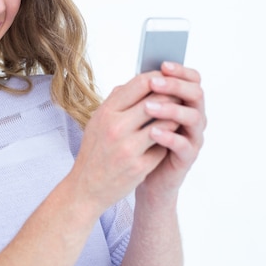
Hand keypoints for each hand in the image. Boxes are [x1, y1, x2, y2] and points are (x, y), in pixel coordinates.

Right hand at [69, 71, 181, 214]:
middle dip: (172, 96)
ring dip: (173, 119)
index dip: (158, 78)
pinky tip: (165, 142)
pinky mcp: (139, 167)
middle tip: (179, 97)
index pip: (140, 84)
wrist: (86, 187)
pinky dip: (167, 142)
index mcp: (106, 112)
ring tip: (175, 118)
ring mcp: (128, 148)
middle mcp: (116, 128)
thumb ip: (118, 101)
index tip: (166, 79)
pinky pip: (163, 147)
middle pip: (157, 101)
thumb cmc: (94, 151)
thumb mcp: (98, 121)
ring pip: (165, 123)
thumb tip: (141, 81)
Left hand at [137, 62, 205, 203]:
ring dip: (171, 109)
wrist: (141, 174)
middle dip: (175, 85)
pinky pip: (184, 145)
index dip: (180, 70)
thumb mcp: (141, 113)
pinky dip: (169, 136)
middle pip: (195, 93)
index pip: (192, 79)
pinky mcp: (187, 157)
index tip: (162, 64)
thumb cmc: (141, 139)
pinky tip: (154, 131)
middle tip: (154, 83)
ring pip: (193, 117)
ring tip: (148, 107)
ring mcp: (193, 136)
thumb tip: (138, 74)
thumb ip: (145, 95)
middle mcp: (194, 116)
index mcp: (185, 102)